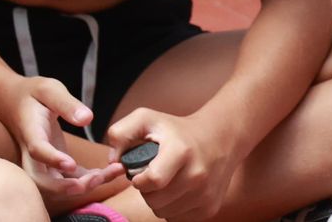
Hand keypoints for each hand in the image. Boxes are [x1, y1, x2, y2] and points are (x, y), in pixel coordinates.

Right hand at [0, 76, 122, 202]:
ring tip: (110, 173)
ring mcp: (43, 163)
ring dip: (83, 186)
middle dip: (68, 187)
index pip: (37, 150)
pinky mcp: (54, 165)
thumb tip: (87, 119)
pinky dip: (88, 180)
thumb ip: (66, 103)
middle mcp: (33, 154)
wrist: (14, 102)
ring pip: (57, 186)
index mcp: (31, 131)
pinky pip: (69, 180)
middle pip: (42, 182)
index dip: (52, 159)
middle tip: (95, 179)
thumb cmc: (32, 94)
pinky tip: (107, 172)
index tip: (71, 163)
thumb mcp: (48, 89)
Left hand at [106, 108, 242, 220]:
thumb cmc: (176, 129)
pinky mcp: (210, 207)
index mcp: (180, 151)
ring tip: (164, 182)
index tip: (138, 174)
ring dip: (158, 200)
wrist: (218, 139)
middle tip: (151, 176)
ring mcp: (205, 194)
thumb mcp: (146, 118)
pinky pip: (178, 218)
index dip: (138, 180)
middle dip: (146, 191)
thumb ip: (121, 133)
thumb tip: (113, 161)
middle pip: (156, 201)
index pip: (153, 180)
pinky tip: (176, 191)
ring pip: (165, 212)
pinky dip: (172, 207)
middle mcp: (197, 174)